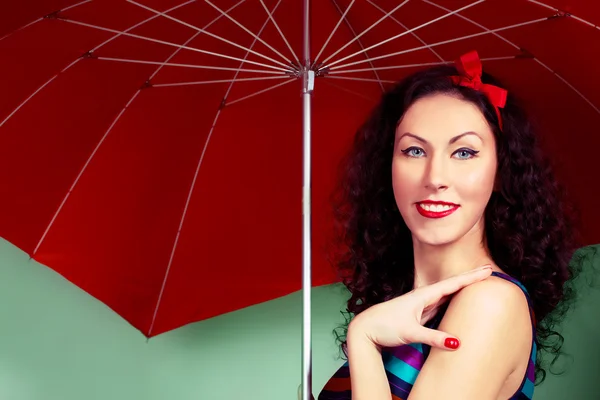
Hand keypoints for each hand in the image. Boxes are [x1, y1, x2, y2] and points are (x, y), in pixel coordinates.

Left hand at [348, 265, 492, 350]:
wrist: (365, 329)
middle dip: (470, 278)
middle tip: (489, 270)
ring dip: (462, 288)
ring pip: (446, 294)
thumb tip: (457, 343)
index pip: (452, 284)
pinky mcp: (418, 314)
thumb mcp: (410, 332)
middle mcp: (422, 297)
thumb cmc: (384, 327)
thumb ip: (432, 337)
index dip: (471, 277)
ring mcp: (420, 305)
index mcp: (422, 296)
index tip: (488, 269)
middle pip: (452, 285)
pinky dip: (452, 300)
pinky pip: (440, 304)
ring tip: (477, 282)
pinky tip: (456, 301)